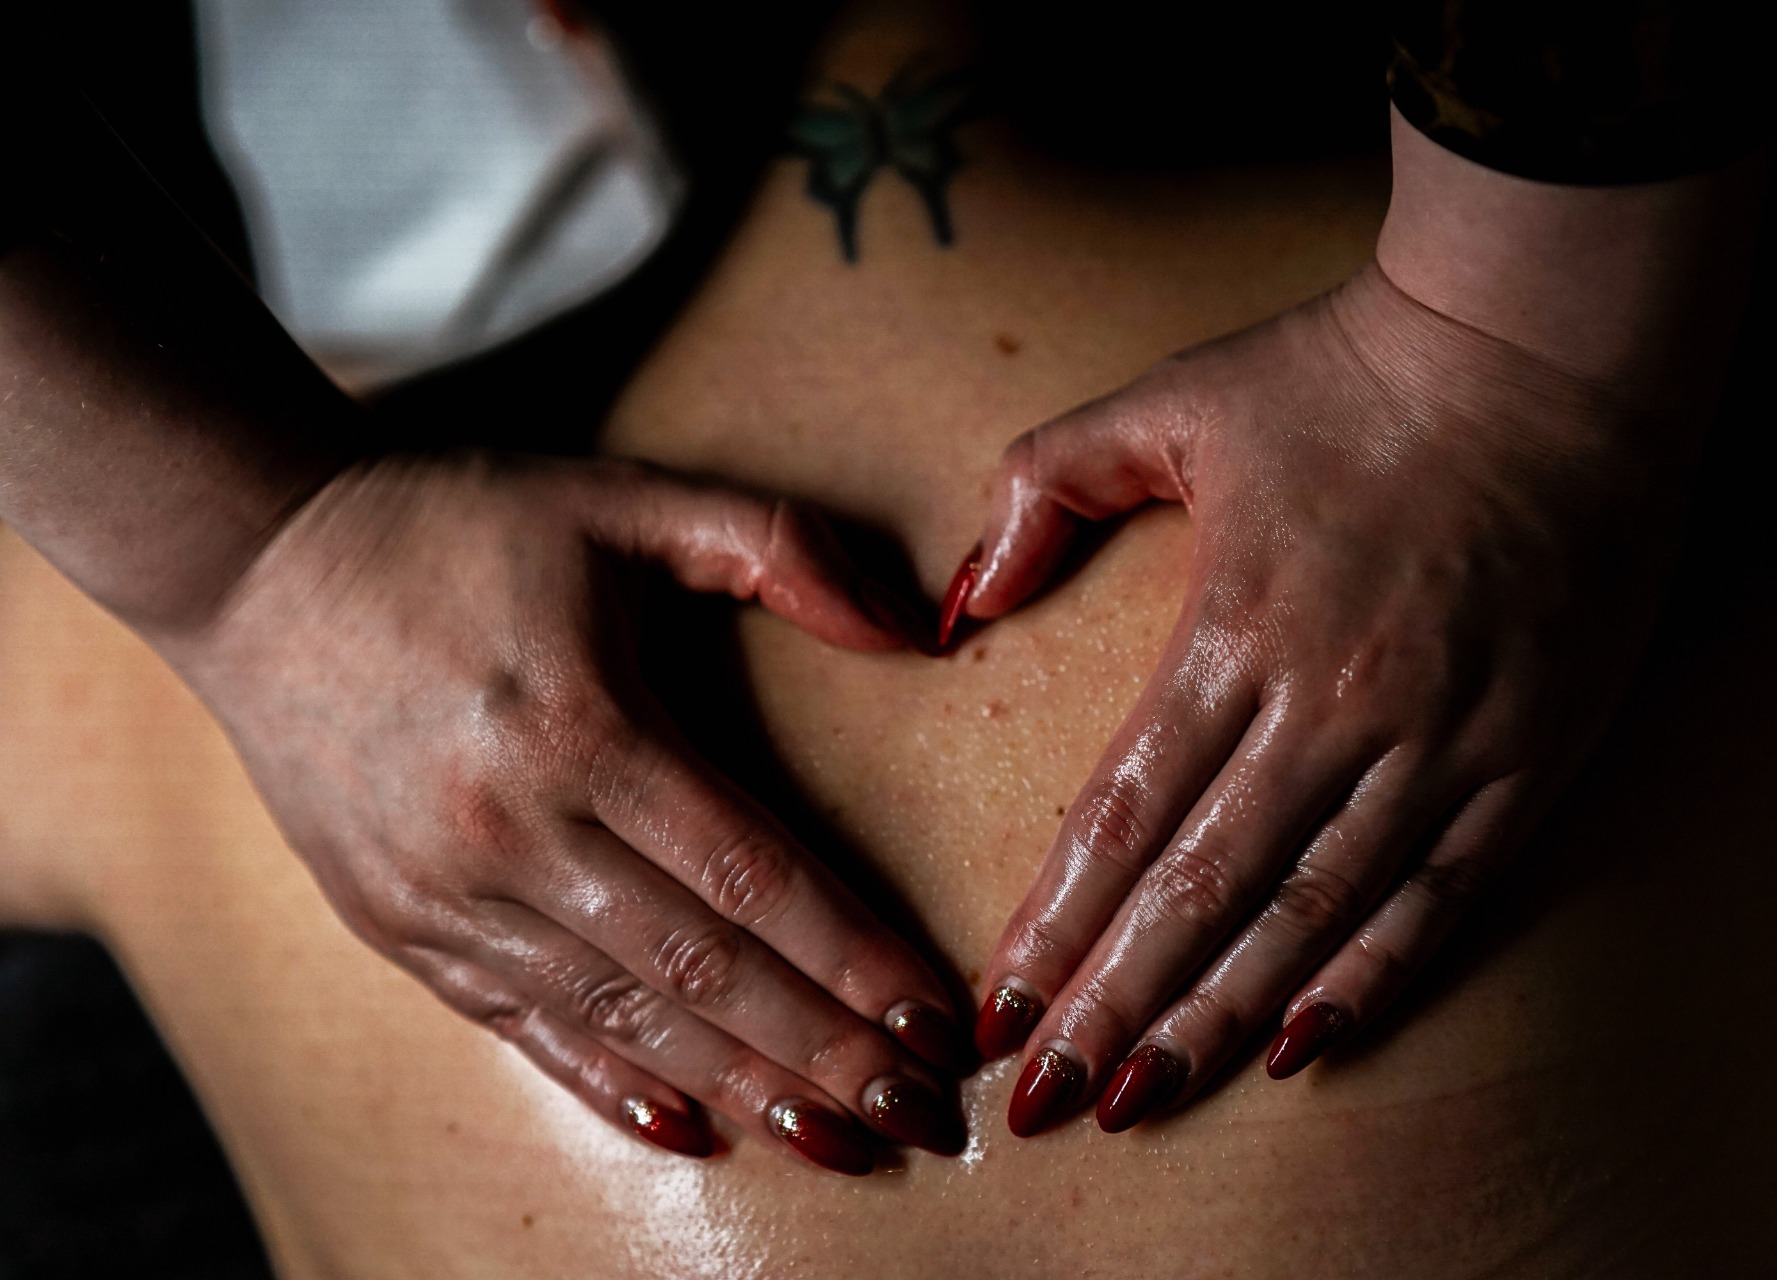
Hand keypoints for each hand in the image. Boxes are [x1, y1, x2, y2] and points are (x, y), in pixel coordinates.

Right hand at [160, 452, 970, 1173]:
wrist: (252, 561)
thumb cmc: (458, 523)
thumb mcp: (625, 499)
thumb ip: (776, 546)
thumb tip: (914, 627)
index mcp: (582, 728)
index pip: (756, 875)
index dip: (857, 959)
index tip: (937, 1023)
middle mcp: (512, 831)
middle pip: (704, 971)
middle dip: (825, 1052)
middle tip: (922, 1115)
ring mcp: (443, 893)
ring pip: (622, 1017)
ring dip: (740, 1087)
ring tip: (839, 1141)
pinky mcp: (394, 925)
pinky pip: (521, 1027)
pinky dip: (610, 1084)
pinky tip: (690, 1130)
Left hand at [954, 259, 1705, 1135]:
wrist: (1547, 346)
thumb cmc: (1350, 372)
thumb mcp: (1175, 401)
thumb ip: (1047, 483)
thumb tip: (957, 599)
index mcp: (1236, 625)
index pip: (1123, 811)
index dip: (1057, 921)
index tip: (1001, 1003)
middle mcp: (1333, 704)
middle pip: (1200, 890)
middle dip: (1115, 1004)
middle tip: (1049, 1102)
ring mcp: (1438, 739)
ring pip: (1310, 914)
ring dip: (1219, 1013)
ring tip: (1148, 1094)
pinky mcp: (1527, 753)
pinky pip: (1441, 894)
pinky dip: (1371, 975)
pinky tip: (1304, 1040)